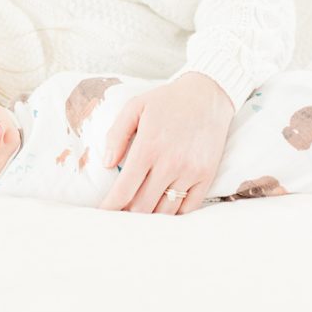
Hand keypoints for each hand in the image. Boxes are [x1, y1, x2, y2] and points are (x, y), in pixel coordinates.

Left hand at [99, 72, 234, 214]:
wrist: (208, 94)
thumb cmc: (167, 101)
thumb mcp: (134, 107)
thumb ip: (116, 135)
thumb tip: (106, 164)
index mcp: (148, 148)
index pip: (124, 190)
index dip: (110, 207)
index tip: (103, 214)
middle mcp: (170, 163)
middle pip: (143, 207)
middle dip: (127, 215)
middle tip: (118, 215)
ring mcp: (191, 172)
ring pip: (165, 211)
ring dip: (150, 217)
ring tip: (139, 214)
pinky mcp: (207, 176)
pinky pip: (189, 207)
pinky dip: (174, 214)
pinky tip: (163, 208)